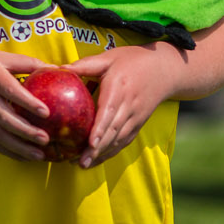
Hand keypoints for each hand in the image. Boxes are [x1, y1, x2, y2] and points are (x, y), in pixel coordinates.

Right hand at [0, 50, 53, 161]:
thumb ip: (25, 63)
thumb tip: (54, 68)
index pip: (10, 90)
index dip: (28, 102)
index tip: (46, 112)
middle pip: (5, 118)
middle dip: (26, 131)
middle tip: (46, 138)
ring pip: (0, 135)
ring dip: (20, 147)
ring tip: (40, 155)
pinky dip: (9, 152)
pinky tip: (25, 158)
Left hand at [76, 43, 184, 167]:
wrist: (164, 69)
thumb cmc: (132, 61)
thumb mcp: (108, 58)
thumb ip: (85, 65)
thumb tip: (59, 69)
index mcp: (119, 89)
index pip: (109, 112)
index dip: (100, 129)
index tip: (90, 143)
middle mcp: (128, 106)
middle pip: (112, 131)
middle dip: (97, 149)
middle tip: (80, 162)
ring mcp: (135, 117)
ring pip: (118, 139)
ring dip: (102, 154)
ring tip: (83, 164)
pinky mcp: (138, 124)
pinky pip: (124, 141)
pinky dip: (112, 151)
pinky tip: (98, 159)